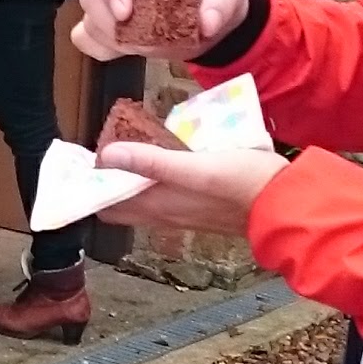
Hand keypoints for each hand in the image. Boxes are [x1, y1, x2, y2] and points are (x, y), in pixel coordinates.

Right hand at [72, 0, 245, 61]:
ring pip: (87, 19)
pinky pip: (85, 38)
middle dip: (111, 22)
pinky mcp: (108, 25)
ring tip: (144, 45)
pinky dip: (101, 49)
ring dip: (111, 39)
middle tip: (140, 39)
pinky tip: (127, 52)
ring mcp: (110, 1)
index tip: (125, 13)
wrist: (211, 23)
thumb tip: (207, 23)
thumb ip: (220, 6)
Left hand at [94, 139, 285, 236]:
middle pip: (122, 204)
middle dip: (107, 182)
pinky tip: (164, 157)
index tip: (78, 164)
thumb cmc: (241, 183)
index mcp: (158, 207)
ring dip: (130, 180)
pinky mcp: (202, 205)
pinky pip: (166, 195)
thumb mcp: (194, 167)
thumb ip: (151, 162)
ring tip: (126, 148)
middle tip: (99, 150)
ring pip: (144, 200)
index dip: (90, 188)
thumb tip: (107, 156)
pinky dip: (155, 180)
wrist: (284, 203)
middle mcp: (166, 214)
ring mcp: (184, 212)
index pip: (107, 207)